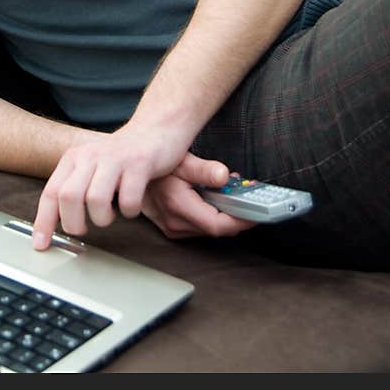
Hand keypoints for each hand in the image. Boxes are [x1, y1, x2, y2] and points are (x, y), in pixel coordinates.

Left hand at [32, 121, 195, 248]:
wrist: (155, 130)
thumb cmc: (121, 157)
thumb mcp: (90, 167)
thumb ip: (72, 188)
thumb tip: (54, 223)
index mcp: (74, 158)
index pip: (51, 192)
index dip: (44, 222)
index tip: (41, 244)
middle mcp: (91, 155)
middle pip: (69, 197)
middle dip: (74, 223)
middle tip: (83, 229)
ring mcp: (115, 158)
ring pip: (96, 199)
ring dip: (102, 218)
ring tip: (110, 215)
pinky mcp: (139, 164)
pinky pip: (128, 199)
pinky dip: (129, 211)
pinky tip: (131, 206)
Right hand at [141, 154, 255, 238]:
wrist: (132, 175)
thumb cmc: (155, 166)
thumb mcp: (182, 161)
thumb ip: (204, 170)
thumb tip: (224, 176)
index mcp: (178, 205)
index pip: (217, 225)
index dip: (241, 221)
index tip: (257, 214)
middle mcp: (174, 222)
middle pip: (216, 229)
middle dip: (236, 215)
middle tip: (251, 199)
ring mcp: (172, 228)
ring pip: (209, 229)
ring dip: (224, 215)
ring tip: (233, 195)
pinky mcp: (172, 228)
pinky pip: (199, 227)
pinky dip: (212, 215)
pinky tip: (216, 200)